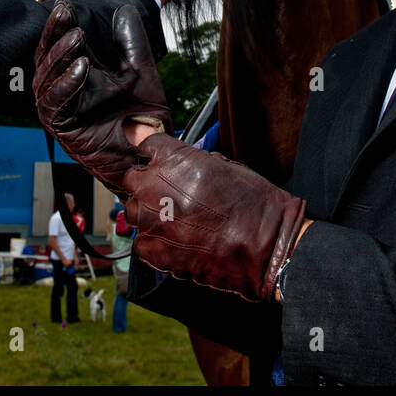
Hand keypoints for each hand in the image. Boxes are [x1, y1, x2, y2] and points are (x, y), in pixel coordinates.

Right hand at [34, 0, 172, 197]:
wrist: (155, 150)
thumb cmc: (145, 116)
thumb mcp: (140, 71)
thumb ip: (131, 42)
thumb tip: (124, 9)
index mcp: (78, 77)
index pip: (59, 47)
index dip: (58, 26)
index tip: (64, 5)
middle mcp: (65, 93)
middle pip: (44, 60)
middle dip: (52, 35)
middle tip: (64, 14)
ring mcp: (61, 112)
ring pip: (44, 80)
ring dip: (59, 56)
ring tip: (76, 37)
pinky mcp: (62, 130)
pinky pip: (54, 105)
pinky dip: (66, 84)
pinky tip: (81, 67)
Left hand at [123, 134, 306, 302]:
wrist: (263, 244)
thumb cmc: (252, 202)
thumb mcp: (223, 165)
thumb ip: (191, 161)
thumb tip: (179, 165)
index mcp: (170, 157)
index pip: (145, 146)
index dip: (154, 156)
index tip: (159, 164)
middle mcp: (152, 184)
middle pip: (131, 179)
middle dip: (147, 186)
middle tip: (168, 198)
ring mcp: (148, 218)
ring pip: (132, 212)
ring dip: (149, 215)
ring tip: (175, 224)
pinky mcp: (151, 249)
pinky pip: (141, 242)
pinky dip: (155, 243)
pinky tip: (178, 244)